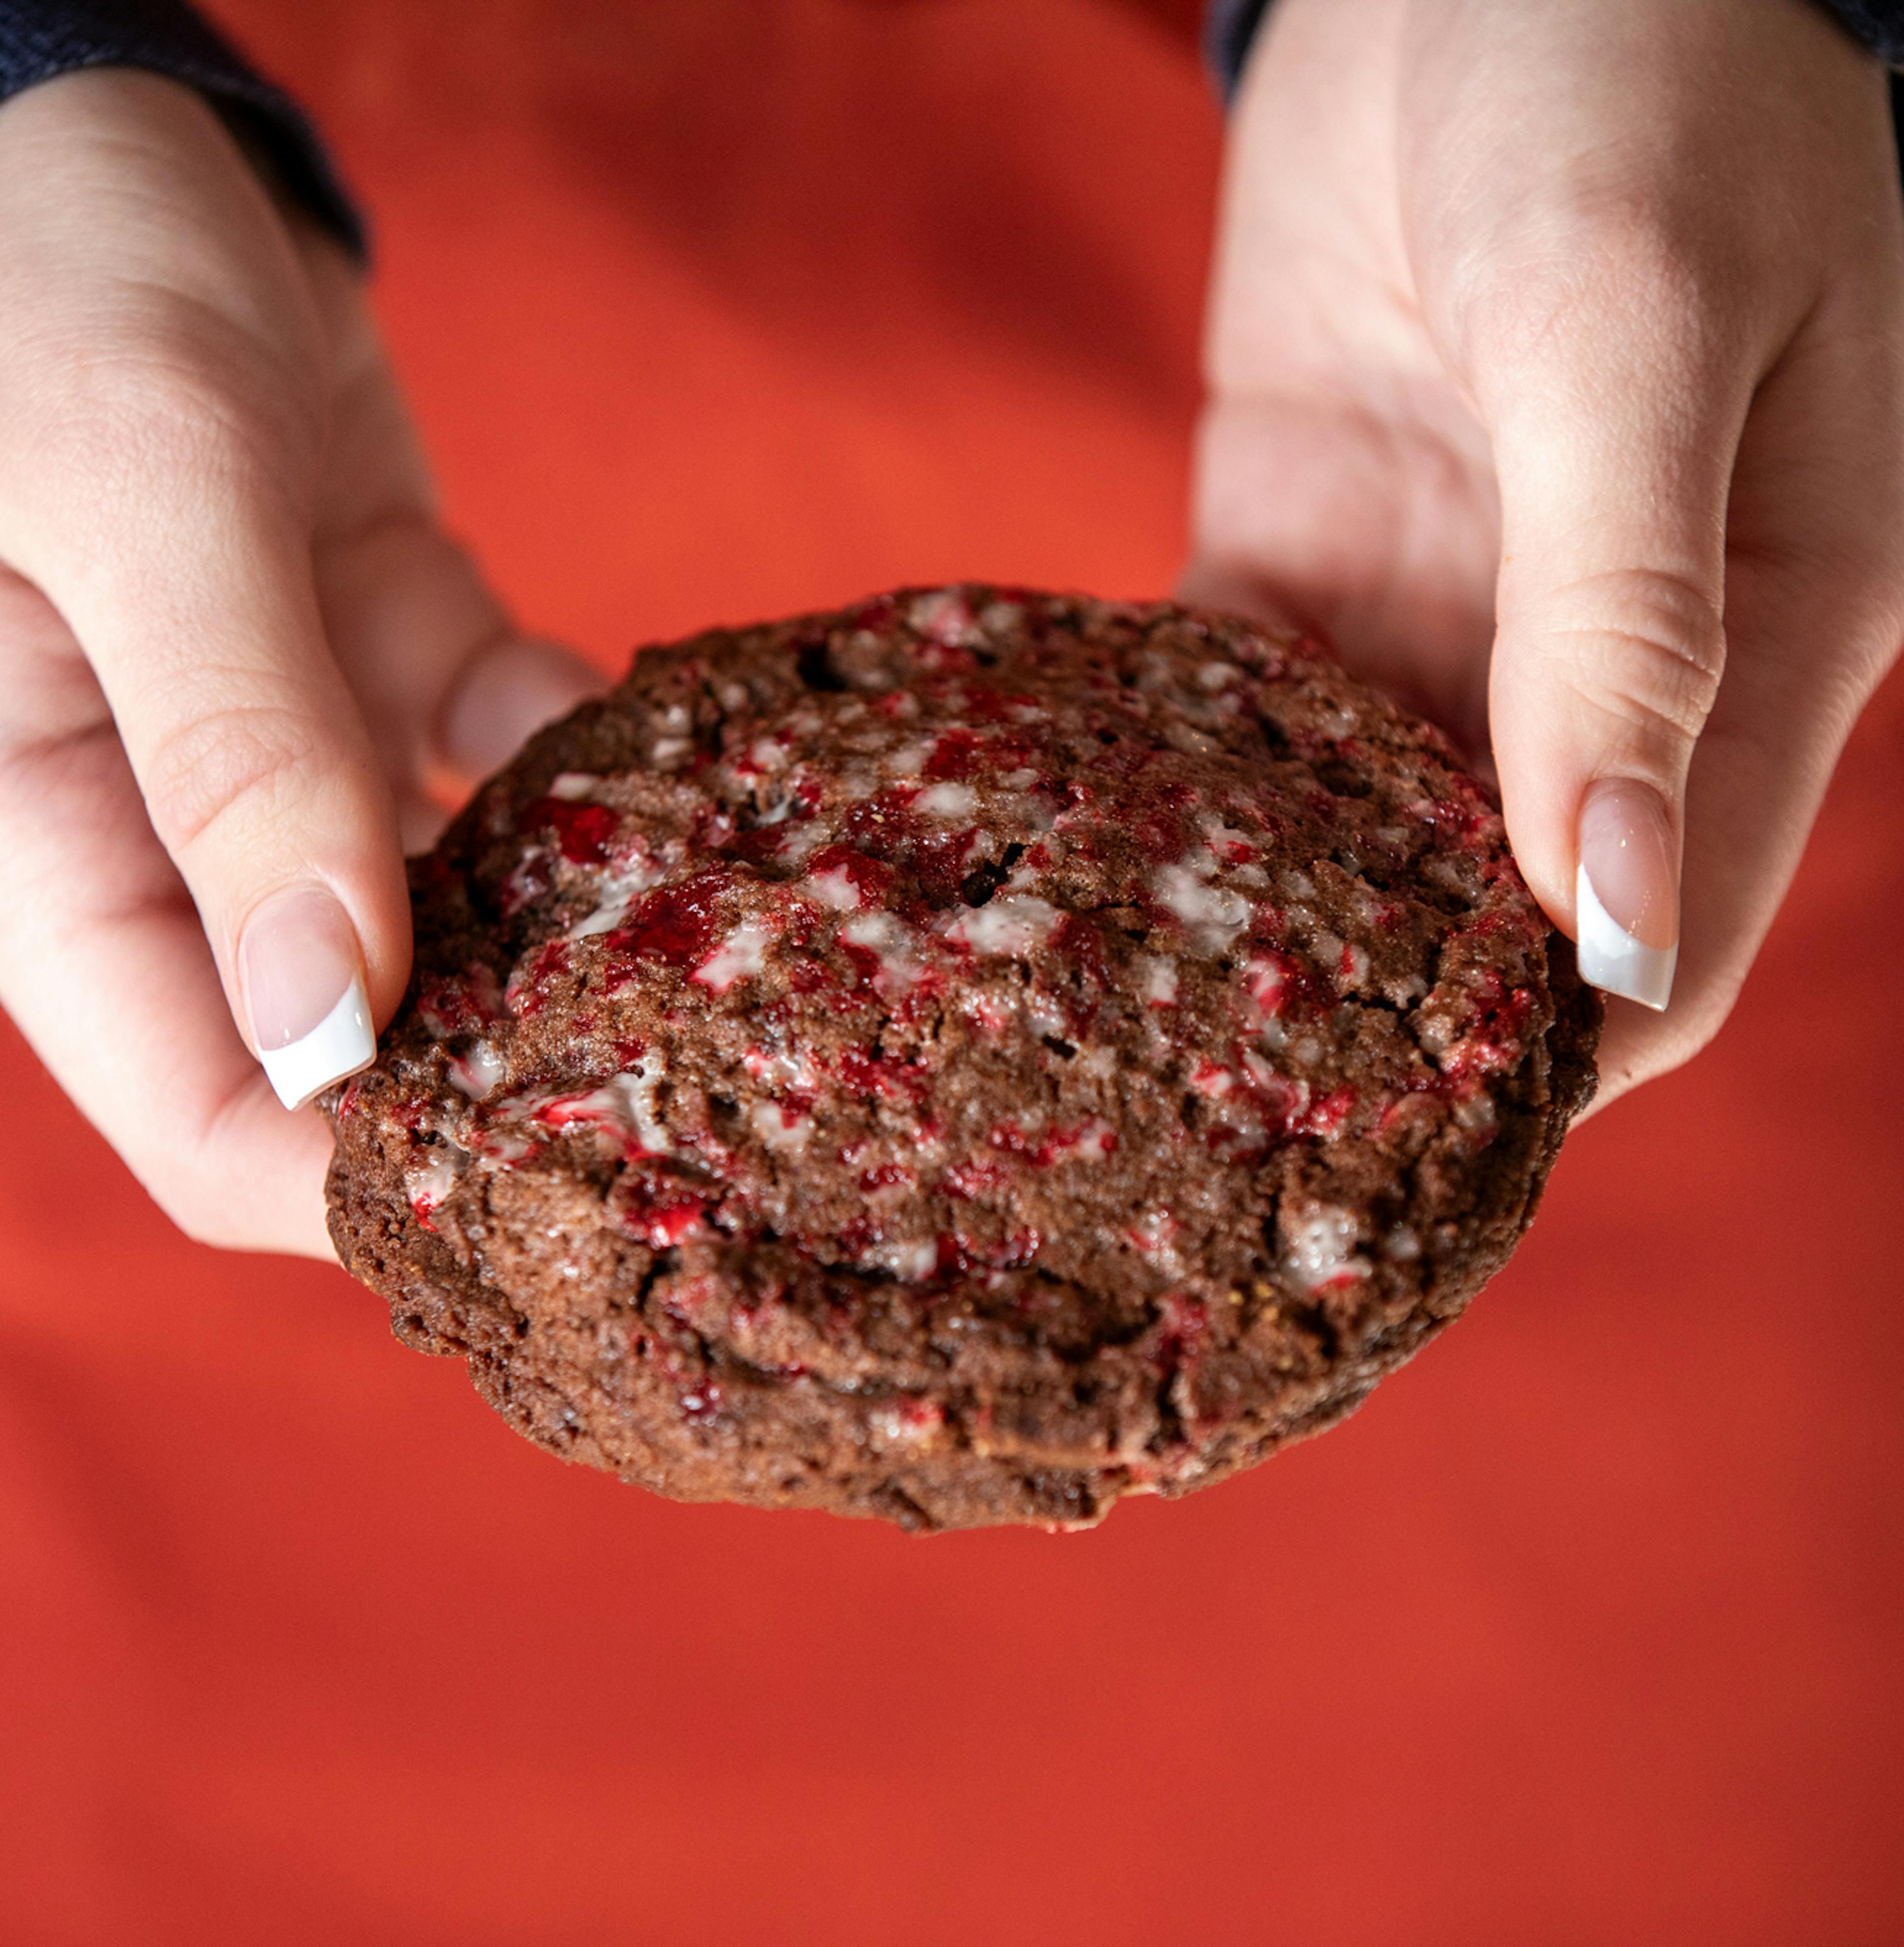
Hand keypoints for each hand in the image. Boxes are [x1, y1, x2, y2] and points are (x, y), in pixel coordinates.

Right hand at [0, 71, 601, 1254]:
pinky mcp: (389, 659)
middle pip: (350, 1042)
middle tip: (689, 1083)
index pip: (198, 1113)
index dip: (353, 1185)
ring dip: (575, 918)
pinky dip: (593, 756)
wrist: (118, 132)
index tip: (533, 1204)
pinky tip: (680, 758)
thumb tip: (333, 1011)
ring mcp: (295, 754)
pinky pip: (510, 748)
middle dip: (504, 1068)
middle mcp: (176, 833)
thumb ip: (235, 749)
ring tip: (721, 941)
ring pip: (453, 905)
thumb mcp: (134, 492)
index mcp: (46, 845)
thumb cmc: (49, 270)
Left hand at [1182, 0, 1903, 1107]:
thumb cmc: (1626, 81)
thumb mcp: (1635, 329)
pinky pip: (1229, 733)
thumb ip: (1629, 617)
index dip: (1551, 1075)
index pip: (1664, 953)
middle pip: (1491, 937)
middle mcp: (1593, 675)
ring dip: (1257, 940)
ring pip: (1348, 855)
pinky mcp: (1302, 569)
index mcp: (1753, 649)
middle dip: (1382, 1041)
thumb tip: (1611, 914)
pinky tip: (1080, 867)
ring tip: (1126, 1043)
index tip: (1412, 1167)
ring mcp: (1438, 632)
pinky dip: (1166, 801)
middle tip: (1226, 1145)